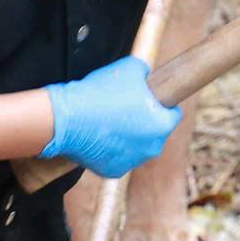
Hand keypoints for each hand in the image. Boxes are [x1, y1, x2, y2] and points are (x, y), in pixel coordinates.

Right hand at [41, 57, 180, 178]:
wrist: (66, 119)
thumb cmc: (101, 92)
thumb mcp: (130, 68)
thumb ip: (145, 73)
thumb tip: (146, 76)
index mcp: (162, 125)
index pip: (173, 114)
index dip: (162, 104)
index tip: (150, 99)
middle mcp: (152, 148)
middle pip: (155, 132)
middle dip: (146, 122)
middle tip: (128, 109)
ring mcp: (132, 162)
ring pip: (137, 147)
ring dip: (130, 137)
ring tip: (112, 122)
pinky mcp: (112, 172)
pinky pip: (119, 158)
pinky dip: (113, 149)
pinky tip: (101, 136)